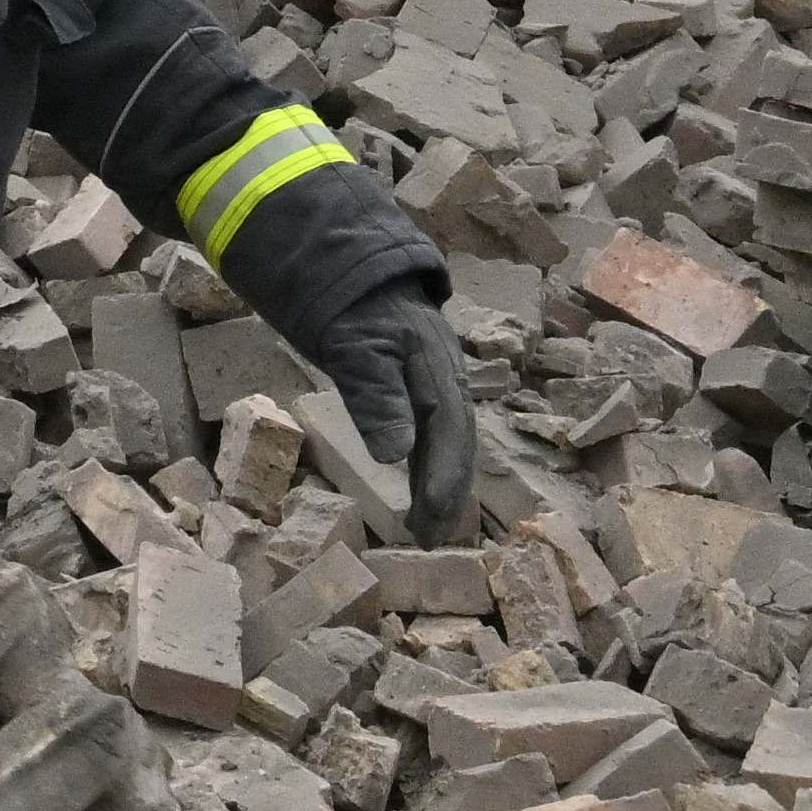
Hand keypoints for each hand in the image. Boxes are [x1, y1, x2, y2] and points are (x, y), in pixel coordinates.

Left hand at [293, 276, 482, 530]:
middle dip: (447, 494)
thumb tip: (396, 455)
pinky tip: (420, 491)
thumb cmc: (355, 311)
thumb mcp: (356, 349)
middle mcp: (448, 382)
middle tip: (430, 538)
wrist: (358, 272)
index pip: (449, 437)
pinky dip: (431, 466)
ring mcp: (440, 385)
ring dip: (440, 485)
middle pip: (456, 446)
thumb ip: (376, 397)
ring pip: (448, 443)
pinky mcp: (424, 389)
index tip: (431, 523)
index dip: (443, 482)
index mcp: (438, 374)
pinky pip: (436, 435)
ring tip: (426, 527)